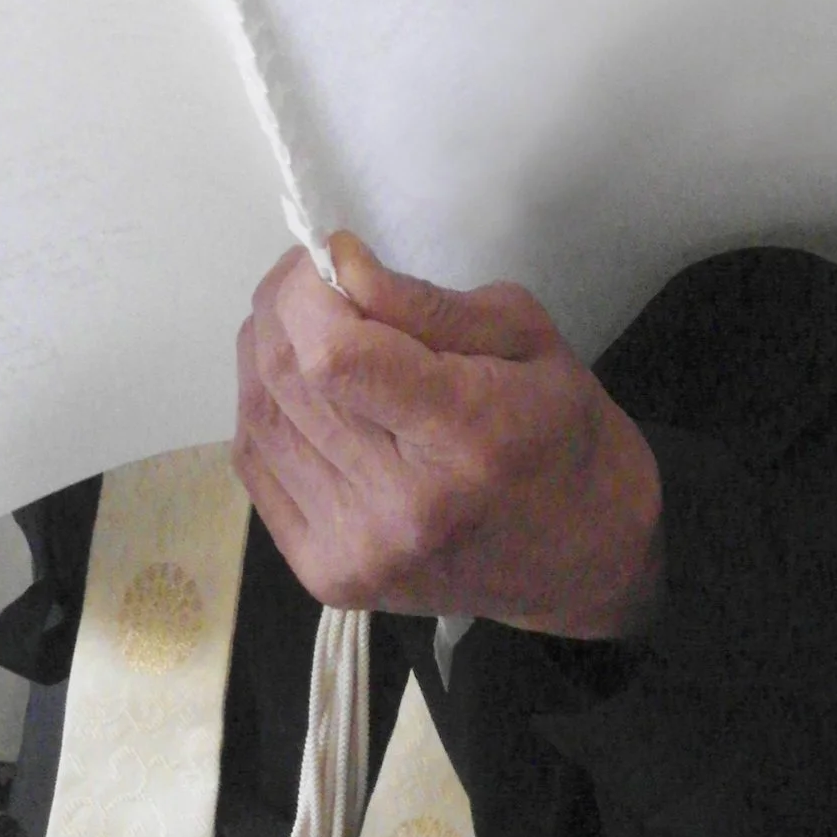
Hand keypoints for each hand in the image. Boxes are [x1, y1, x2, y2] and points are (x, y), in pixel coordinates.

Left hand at [234, 234, 661, 637]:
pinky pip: (256, 464)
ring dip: (266, 353)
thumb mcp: (524, 336)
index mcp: (468, 436)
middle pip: (288, 379)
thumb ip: (422, 301)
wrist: (579, 558)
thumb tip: (335, 265)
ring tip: (308, 330)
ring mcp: (357, 550)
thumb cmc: (559, 430)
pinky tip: (305, 393)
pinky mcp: (326, 575)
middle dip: (283, 308)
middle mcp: (403, 506)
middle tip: (313, 282)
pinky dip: (267, 412)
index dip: (308, 294)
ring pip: (259, 417)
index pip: (335, 358)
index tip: (330, 262)